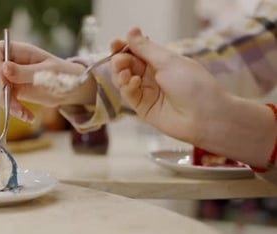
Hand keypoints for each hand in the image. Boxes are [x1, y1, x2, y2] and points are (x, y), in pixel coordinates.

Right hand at [0, 41, 96, 122]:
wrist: (71, 89)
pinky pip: (5, 100)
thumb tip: (3, 68)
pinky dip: (14, 110)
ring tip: (25, 114)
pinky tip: (29, 117)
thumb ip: (25, 71)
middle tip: (15, 105)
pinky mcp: (14, 90)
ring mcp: (11, 76)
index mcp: (19, 51)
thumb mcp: (46, 73)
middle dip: (1, 92)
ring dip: (7, 104)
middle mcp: (12, 62)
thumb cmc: (63, 74)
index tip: (4, 82)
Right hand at [110, 28, 228, 144]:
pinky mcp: (143, 107)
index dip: (124, 47)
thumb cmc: (194, 85)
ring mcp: (147, 92)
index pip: (136, 51)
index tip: (115, 44)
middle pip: (127, 65)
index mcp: (161, 61)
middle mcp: (153, 76)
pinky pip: (129, 94)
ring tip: (124, 72)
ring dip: (120, 74)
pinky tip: (134, 82)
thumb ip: (146, 49)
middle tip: (119, 61)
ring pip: (124, 80)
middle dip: (120, 60)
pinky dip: (127, 87)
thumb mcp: (168, 61)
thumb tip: (132, 31)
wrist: (205, 116)